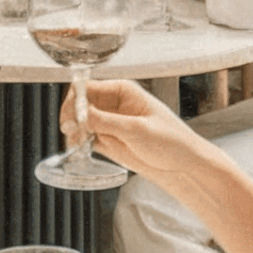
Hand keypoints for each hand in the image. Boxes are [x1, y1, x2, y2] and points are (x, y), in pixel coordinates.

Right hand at [59, 78, 213, 190]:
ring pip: (80, 121)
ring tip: (77, 144)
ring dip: (74, 131)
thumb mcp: (137, 130)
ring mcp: (110, 122)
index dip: (75, 100)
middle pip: (80, 103)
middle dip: (71, 116)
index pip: (88, 87)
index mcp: (123, 91)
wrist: (182, 165)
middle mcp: (113, 104)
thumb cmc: (170, 141)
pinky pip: (86, 138)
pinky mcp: (109, 140)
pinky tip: (82, 150)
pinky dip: (80, 143)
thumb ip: (107, 122)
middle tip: (70, 132)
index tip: (70, 117)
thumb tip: (80, 114)